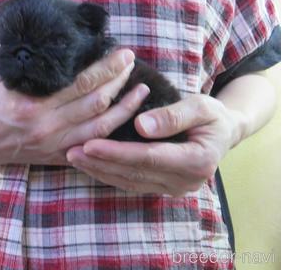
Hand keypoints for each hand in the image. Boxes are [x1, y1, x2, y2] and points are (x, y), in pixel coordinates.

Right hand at [0, 49, 149, 169]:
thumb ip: (19, 55)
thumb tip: (41, 32)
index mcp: (32, 104)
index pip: (81, 83)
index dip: (107, 67)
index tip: (122, 52)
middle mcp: (47, 126)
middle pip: (97, 102)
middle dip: (120, 80)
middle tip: (131, 61)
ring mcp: (53, 144)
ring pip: (101, 127)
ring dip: (125, 107)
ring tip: (142, 89)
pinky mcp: (55, 155)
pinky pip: (92, 145)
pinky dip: (111, 131)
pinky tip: (124, 117)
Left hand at [67, 94, 246, 195]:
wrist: (223, 133)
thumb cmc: (212, 115)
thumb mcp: (201, 106)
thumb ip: (173, 116)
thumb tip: (141, 125)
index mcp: (197, 161)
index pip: (149, 157)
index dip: (117, 152)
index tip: (90, 144)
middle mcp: (186, 182)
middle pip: (135, 173)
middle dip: (101, 163)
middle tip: (71, 152)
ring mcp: (174, 188)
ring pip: (130, 182)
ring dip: (100, 170)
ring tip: (74, 158)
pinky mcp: (164, 188)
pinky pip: (132, 183)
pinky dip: (110, 174)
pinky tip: (91, 166)